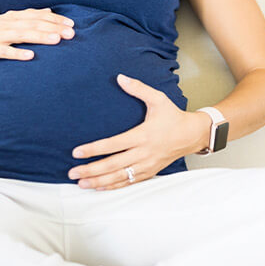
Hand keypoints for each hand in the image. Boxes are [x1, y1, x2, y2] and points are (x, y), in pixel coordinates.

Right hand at [0, 8, 73, 65]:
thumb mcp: (7, 20)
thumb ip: (28, 16)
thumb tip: (48, 10)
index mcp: (13, 17)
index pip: (37, 16)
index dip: (55, 19)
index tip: (71, 24)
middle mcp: (7, 24)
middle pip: (34, 24)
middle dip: (53, 28)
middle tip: (71, 33)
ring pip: (22, 35)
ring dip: (40, 37)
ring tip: (57, 40)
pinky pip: (5, 51)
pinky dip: (18, 53)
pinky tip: (30, 56)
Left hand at [68, 74, 210, 190]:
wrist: (192, 135)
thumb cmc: (173, 116)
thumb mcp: (158, 99)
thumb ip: (138, 89)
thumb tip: (120, 77)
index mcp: (143, 135)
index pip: (113, 144)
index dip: (93, 149)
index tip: (77, 152)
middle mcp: (144, 153)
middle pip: (113, 165)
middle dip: (91, 170)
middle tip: (72, 173)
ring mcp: (147, 165)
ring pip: (119, 177)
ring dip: (99, 181)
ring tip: (81, 183)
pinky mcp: (150, 172)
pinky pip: (129, 182)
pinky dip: (113, 186)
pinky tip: (100, 187)